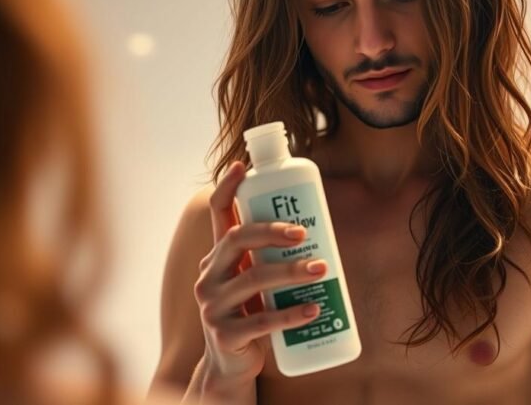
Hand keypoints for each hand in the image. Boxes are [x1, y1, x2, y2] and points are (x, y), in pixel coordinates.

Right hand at [193, 161, 327, 384]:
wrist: (232, 364)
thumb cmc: (252, 312)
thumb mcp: (255, 279)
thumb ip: (270, 255)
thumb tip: (316, 224)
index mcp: (218, 256)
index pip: (217, 214)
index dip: (226, 187)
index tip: (241, 165)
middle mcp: (209, 275)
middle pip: (236, 239)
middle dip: (271, 231)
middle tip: (303, 233)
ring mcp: (212, 305)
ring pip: (253, 279)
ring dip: (291, 271)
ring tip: (322, 269)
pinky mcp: (225, 335)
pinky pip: (261, 321)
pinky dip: (292, 314)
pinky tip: (314, 309)